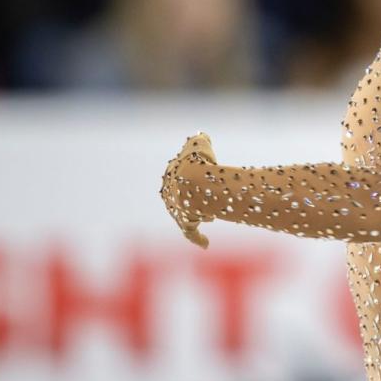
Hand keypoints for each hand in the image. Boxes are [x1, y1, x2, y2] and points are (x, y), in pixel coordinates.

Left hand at [160, 132, 217, 248]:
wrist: (195, 180)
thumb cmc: (198, 160)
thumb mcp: (200, 144)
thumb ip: (200, 140)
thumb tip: (201, 136)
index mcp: (170, 176)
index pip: (179, 178)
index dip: (194, 176)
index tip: (205, 176)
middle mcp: (169, 195)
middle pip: (182, 198)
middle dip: (193, 198)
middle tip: (206, 198)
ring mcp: (176, 210)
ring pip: (187, 214)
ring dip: (198, 214)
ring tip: (210, 214)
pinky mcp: (185, 223)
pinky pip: (191, 233)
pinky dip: (198, 238)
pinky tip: (205, 244)